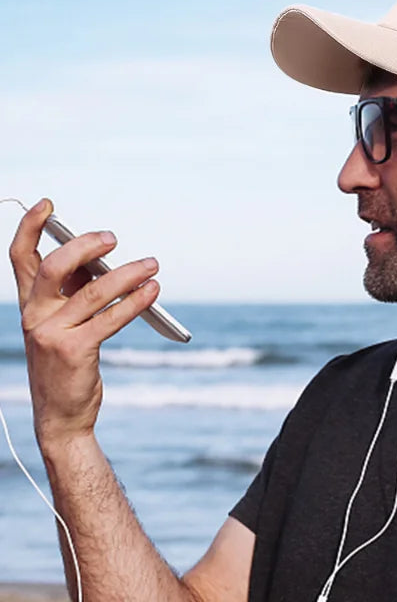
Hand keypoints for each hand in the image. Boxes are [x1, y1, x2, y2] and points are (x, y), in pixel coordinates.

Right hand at [8, 198, 160, 448]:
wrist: (61, 415)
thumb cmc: (68, 361)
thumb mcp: (64, 322)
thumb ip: (75, 291)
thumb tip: (102, 258)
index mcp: (30, 304)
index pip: (21, 257)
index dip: (30, 227)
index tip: (48, 204)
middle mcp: (35, 315)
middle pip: (53, 266)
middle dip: (84, 246)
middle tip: (112, 238)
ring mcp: (52, 334)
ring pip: (93, 291)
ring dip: (128, 273)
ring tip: (152, 265)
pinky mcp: (74, 351)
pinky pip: (111, 317)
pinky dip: (135, 301)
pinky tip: (152, 291)